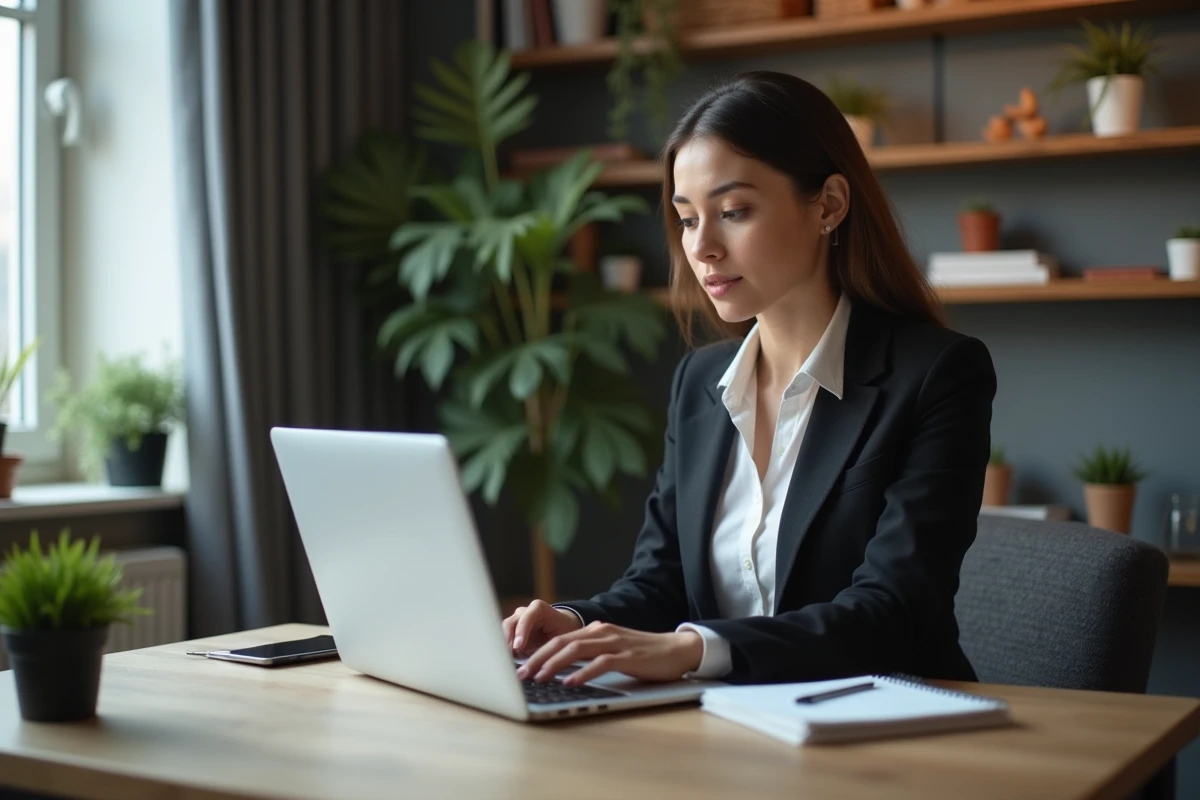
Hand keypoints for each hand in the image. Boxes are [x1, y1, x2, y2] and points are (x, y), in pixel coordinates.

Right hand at [502, 599, 582, 656]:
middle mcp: (524, 612)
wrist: (560, 628)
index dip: (521, 631)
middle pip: (510, 624)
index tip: (518, 647)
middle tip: (508, 658)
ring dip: (504, 647)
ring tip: (508, 662)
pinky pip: (502, 639)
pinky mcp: (510, 631)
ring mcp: (515, 620)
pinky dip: (504, 650)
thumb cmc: (562, 631)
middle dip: (507, 642)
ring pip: (503, 632)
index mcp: (539, 609)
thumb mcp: (560, 638)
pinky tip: (507, 661)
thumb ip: (549, 647)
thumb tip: (537, 663)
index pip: (527, 617)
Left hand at [516, 621, 703, 685]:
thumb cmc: (643, 654)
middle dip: (537, 659)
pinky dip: (583, 673)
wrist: (677, 649)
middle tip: (520, 675)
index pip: (558, 640)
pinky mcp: (627, 656)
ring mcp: (614, 643)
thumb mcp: (612, 649)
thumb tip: (563, 668)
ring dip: (554, 665)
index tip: (520, 668)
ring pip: (576, 650)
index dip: (537, 652)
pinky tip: (570, 683)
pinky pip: (600, 663)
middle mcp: (601, 633)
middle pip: (561, 643)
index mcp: (594, 631)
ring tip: (538, 678)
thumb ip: (590, 653)